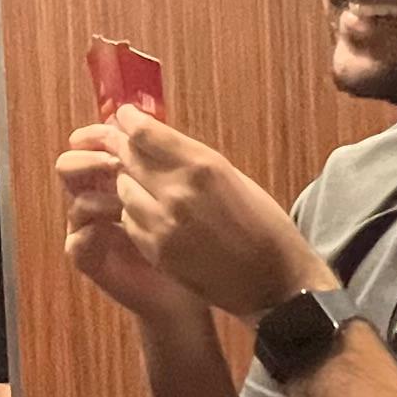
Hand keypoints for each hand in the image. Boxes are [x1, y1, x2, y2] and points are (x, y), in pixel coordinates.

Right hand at [57, 118, 201, 324]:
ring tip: (119, 199)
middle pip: (72, 166)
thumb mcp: (187, 186)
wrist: (205, 281)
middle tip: (115, 164)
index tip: (120, 128)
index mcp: (120, 174)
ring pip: (76, 201)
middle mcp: (101, 197)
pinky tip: (111, 231)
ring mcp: (93, 228)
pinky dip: (90, 235)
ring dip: (95, 196)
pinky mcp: (92, 259)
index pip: (98, 145)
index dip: (103, 135)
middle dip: (92, 159)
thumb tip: (145, 117)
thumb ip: (164, 154)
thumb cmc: (202, 232)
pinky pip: (76, 243)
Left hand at [106, 113, 325, 320]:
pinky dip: (135, 212)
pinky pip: (129, 221)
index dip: (128, 121)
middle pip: (128, 158)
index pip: (144, 133)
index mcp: (202, 166)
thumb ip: (190, 159)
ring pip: (123, 190)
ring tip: (145, 184)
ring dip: (130, 183)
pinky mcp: (156, 251)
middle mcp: (177, 192)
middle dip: (124, 149)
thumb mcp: (231, 176)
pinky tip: (152, 213)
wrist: (273, 280)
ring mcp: (163, 224)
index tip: (124, 116)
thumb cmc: (263, 224)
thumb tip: (157, 141)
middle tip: (123, 145)